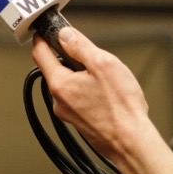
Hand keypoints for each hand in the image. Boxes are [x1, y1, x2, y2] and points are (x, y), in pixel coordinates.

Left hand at [31, 26, 160, 173]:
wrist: (132, 143)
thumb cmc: (121, 108)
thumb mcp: (103, 64)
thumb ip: (80, 46)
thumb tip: (65, 35)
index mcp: (60, 84)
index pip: (40, 54)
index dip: (42, 38)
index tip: (45, 31)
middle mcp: (60, 101)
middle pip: (56, 69)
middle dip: (71, 58)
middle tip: (93, 57)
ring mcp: (70, 114)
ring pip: (71, 85)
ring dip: (84, 77)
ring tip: (107, 81)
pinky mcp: (81, 122)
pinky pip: (80, 99)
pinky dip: (90, 92)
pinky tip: (109, 96)